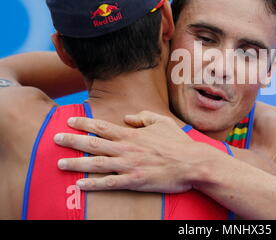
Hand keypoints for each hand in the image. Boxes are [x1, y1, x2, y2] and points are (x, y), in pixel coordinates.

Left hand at [54, 111, 201, 192]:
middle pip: (94, 143)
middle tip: (55, 139)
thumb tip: (129, 118)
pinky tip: (80, 185)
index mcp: (133, 134)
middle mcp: (127, 149)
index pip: (103, 126)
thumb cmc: (178, 143)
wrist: (192, 163)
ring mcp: (130, 165)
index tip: (70, 120)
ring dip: (77, 163)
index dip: (84, 123)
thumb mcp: (163, 122)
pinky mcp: (135, 181)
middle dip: (72, 141)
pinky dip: (93, 184)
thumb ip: (144, 117)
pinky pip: (109, 183)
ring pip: (97, 163)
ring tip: (60, 164)